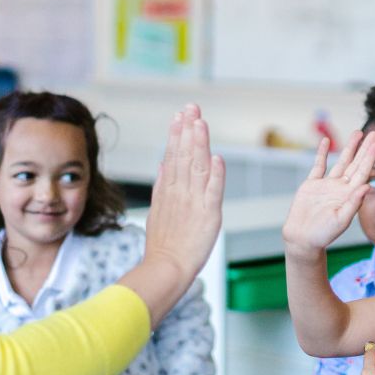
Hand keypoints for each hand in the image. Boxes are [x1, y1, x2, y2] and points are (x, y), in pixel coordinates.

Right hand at [141, 104, 225, 285]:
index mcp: (169, 191)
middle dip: (188, 129)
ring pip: (197, 167)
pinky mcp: (209, 215)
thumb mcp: (156, 211)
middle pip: (184, 155)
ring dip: (199, 144)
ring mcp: (194, 202)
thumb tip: (162, 164)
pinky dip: (216, 175)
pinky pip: (213, 191)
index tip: (180, 115)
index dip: (177, 134)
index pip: (174, 156)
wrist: (166, 268)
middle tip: (191, 107)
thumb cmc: (164, 246)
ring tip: (200, 122)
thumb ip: (161, 187)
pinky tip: (217, 158)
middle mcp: (181, 192)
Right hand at [281, 132, 374, 253]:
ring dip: (349, 147)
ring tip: (357, 133)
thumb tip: (367, 186)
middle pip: (356, 163)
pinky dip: (322, 153)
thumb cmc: (323, 234)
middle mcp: (341, 188)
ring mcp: (327, 185)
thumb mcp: (341, 220)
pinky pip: (318, 166)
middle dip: (364, 148)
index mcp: (350, 195)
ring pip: (341, 161)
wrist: (302, 238)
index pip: (363, 172)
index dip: (370, 157)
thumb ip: (354, 203)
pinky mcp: (312, 185)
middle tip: (374, 133)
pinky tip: (326, 142)